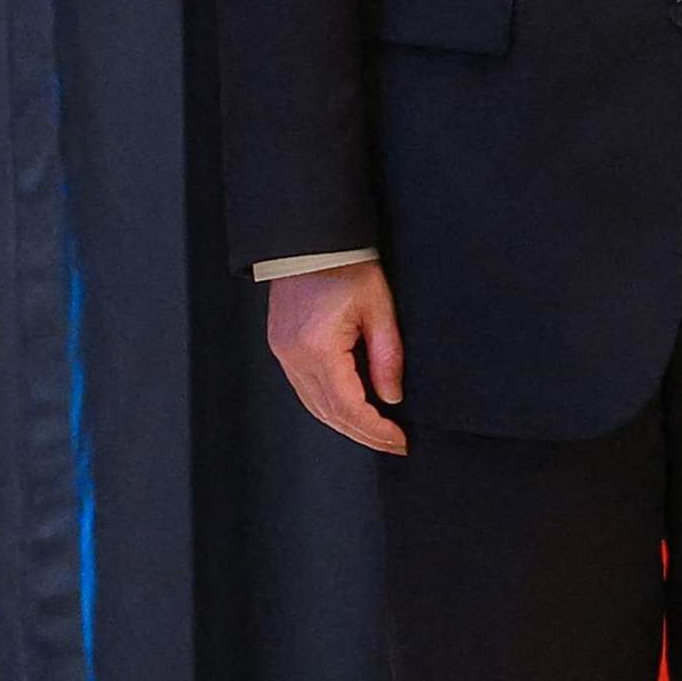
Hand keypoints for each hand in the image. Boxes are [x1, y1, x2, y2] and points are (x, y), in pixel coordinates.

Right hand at [267, 264, 406, 455]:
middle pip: (329, 414)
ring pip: (313, 406)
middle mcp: (294, 356)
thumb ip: (387, 356)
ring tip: (375, 431)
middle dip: (363, 433)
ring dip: (344, 423)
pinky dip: (328, 405)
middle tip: (393, 443)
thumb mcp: (379, 307)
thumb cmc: (346, 264)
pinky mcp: (280, 345)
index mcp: (318, 347)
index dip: (376, 430)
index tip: (400, 440)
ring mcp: (283, 351)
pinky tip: (349, 408)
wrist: (310, 238)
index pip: (349, 407)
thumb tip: (391, 398)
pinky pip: (304, 389)